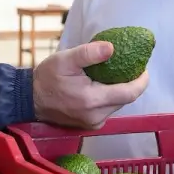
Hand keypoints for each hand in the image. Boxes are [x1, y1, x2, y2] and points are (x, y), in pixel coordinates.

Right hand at [33, 41, 148, 128]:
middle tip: (130, 65)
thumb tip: (112, 48)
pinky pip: (107, 109)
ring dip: (120, 90)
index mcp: (92, 100)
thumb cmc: (47, 77)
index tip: (144, 67)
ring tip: (116, 73)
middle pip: (125, 99)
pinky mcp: (89, 125)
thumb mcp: (65, 59)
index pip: (129, 93)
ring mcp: (93, 123)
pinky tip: (103, 85)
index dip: (141, 81)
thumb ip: (89, 53)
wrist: (29, 99)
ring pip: (117, 105)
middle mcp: (96, 116)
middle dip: (131, 83)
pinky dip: (109, 97)